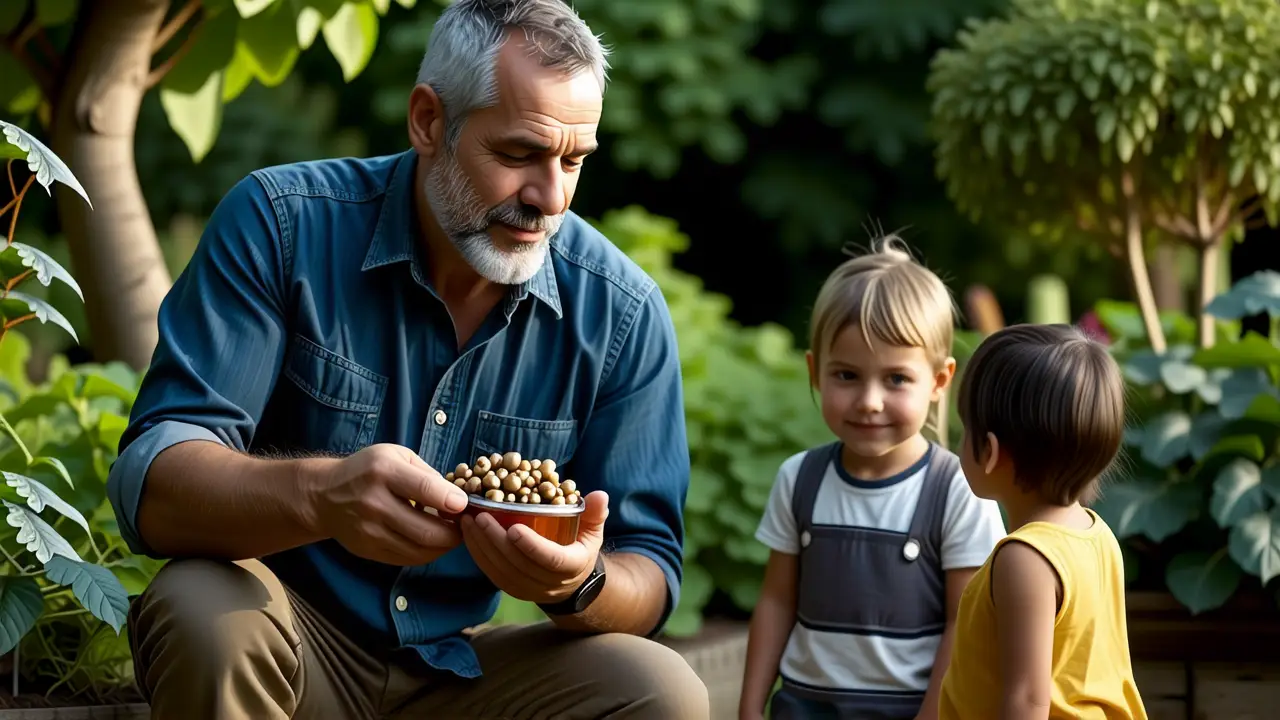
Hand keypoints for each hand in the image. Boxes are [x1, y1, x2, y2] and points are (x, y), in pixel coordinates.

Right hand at [309, 443, 468, 565]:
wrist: (323, 496)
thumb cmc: (367, 470)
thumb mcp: (396, 455)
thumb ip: (426, 474)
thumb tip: (457, 497)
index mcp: (383, 471)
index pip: (426, 489)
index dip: (453, 500)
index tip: (465, 505)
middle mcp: (374, 503)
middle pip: (427, 530)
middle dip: (455, 532)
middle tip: (465, 525)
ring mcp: (370, 531)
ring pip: (420, 550)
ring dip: (444, 546)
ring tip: (452, 534)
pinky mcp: (368, 550)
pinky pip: (407, 559)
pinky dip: (428, 553)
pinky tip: (433, 542)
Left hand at [461, 490, 608, 604]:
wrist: (571, 582)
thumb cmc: (580, 547)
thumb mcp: (593, 532)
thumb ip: (595, 514)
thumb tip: (599, 496)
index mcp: (571, 567)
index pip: (550, 559)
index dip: (532, 546)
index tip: (514, 528)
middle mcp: (549, 583)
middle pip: (518, 564)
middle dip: (496, 540)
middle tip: (481, 516)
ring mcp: (528, 589)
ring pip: (500, 570)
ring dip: (481, 546)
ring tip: (468, 521)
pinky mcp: (512, 589)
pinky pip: (491, 574)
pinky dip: (478, 555)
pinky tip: (468, 535)